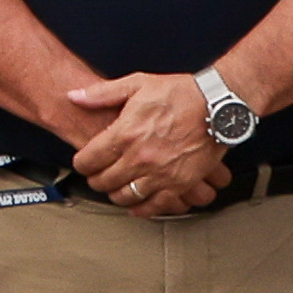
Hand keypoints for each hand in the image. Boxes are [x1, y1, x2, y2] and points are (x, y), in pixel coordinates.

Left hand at [63, 67, 222, 219]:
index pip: (88, 161)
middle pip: (103, 182)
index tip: (84, 162)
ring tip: (116, 187)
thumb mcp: (137, 84)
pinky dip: (143, 209)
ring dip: (116, 194)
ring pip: (125, 197)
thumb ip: (102, 93)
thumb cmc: (181, 93)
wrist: (217, 104)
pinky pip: (154, 206)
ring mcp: (160, 174)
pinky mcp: (179, 184)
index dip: (82, 163)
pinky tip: (138, 205)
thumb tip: (74, 95)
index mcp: (125, 134)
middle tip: (98, 175)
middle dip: (96, 179)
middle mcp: (139, 158)